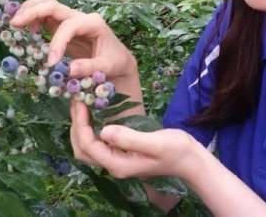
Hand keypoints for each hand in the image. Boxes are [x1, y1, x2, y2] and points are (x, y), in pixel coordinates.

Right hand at [10, 0, 135, 79]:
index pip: (69, 26)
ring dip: (29, 10)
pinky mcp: (62, 26)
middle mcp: (80, 17)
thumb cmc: (114, 61)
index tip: (51, 63)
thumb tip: (68, 70)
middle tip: (15, 23)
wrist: (118, 59)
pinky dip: (32, 19)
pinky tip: (25, 31)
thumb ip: (89, 67)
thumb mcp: (107, 66)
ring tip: (15, 23)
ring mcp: (70, 19)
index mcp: (93, 23)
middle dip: (33, 11)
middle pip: (53, 5)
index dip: (57, 42)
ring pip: (46, 5)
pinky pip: (45, 17)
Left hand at [70, 100, 201, 179]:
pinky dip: (90, 128)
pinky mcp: (121, 153)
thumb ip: (130, 138)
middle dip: (76, 126)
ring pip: (88, 147)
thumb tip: (104, 130)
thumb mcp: (155, 143)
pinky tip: (94, 112)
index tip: (80, 102)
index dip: (80, 124)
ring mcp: (117, 160)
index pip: (89, 146)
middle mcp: (114, 165)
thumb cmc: (176, 150)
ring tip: (82, 104)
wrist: (190, 159)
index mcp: (118, 164)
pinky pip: (98, 142)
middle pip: (82, 149)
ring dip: (81, 127)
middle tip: (77, 101)